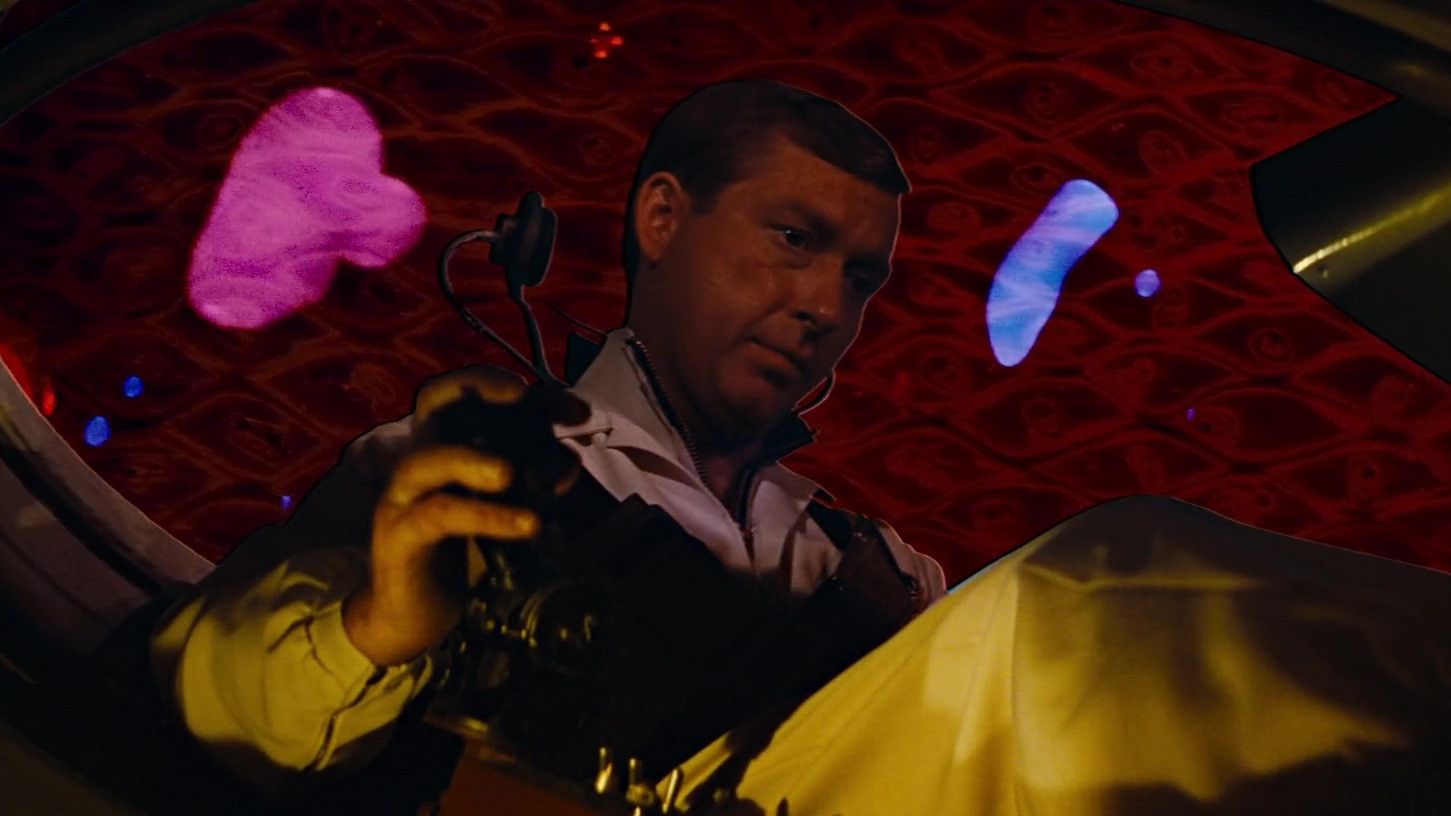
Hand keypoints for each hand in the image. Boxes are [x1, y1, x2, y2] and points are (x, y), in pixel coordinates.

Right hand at [343, 365, 588, 666]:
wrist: (412, 618)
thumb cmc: (458, 557)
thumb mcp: (501, 514)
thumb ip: (532, 486)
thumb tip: (570, 460)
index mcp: (445, 449)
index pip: (470, 396)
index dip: (520, 392)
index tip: (576, 409)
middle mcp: (419, 462)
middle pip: (435, 401)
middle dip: (479, 387)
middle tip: (525, 396)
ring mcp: (401, 497)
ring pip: (429, 458)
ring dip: (472, 459)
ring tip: (512, 474)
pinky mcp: (399, 536)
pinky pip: (439, 515)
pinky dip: (484, 516)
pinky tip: (525, 525)